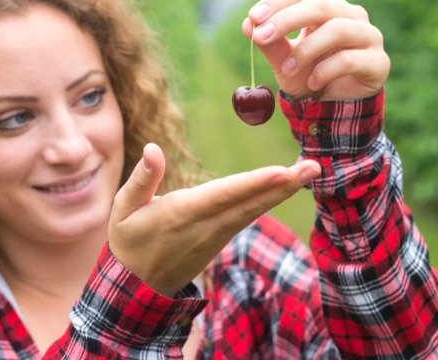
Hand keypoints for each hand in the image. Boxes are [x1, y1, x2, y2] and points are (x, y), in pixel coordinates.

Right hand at [108, 143, 319, 296]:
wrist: (138, 288)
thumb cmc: (129, 242)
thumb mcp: (123, 211)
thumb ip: (142, 179)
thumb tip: (153, 148)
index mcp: (182, 214)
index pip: (223, 196)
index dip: (253, 184)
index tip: (281, 172)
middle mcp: (206, 225)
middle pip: (250, 203)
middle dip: (283, 184)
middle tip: (314, 167)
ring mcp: (218, 234)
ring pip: (255, 210)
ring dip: (283, 190)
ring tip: (309, 170)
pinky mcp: (222, 237)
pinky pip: (250, 215)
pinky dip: (270, 199)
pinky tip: (287, 185)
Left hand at [242, 0, 389, 100]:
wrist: (336, 106)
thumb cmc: (309, 75)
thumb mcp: (284, 61)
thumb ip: (270, 43)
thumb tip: (248, 25)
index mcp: (328, 5)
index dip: (279, 0)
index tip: (254, 17)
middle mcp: (351, 15)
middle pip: (321, 5)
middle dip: (287, 19)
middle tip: (261, 36)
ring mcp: (369, 36)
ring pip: (338, 29)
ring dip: (306, 49)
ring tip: (287, 69)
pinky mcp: (379, 61)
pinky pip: (350, 59)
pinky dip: (325, 71)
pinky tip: (312, 84)